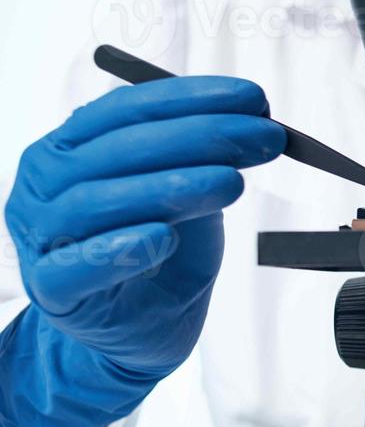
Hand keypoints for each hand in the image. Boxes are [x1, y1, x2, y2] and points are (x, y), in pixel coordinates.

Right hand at [0, 77, 284, 426]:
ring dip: (167, 187)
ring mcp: (41, 236)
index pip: (127, 109)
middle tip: (261, 139)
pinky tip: (162, 237)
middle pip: (115, 149)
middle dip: (198, 136)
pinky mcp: (51, 290)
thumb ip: (206, 159)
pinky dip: (118, 248)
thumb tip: (255, 122)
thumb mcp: (190, 196)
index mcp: (72, 147)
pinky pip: (75, 266)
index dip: (192, 98)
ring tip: (229, 184)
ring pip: (94, 201)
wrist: (144, 327)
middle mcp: (46, 183)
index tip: (254, 99)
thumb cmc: (160, 253)